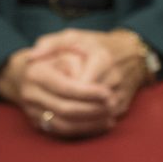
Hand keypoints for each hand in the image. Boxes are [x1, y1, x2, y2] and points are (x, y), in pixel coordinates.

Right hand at [0, 42, 114, 137]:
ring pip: (64, 124)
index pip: (64, 87)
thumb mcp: (62, 43)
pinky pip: (62, 132)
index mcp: (36, 74)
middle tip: (112, 105)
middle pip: (64, 108)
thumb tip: (73, 70)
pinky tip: (102, 124)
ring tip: (110, 116)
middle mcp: (30, 94)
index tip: (107, 93)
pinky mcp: (38, 123)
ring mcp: (32, 111)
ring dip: (90, 123)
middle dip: (92, 109)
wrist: (28, 74)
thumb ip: (67, 48)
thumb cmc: (55, 56)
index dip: (87, 92)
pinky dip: (84, 130)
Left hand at [29, 29, 152, 119]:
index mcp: (102, 58)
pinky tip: (71, 121)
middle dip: (66, 108)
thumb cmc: (96, 45)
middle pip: (87, 102)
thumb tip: (32, 58)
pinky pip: (103, 120)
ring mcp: (121, 93)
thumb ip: (50, 44)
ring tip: (57, 116)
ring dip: (75, 119)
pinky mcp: (123, 105)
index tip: (48, 92)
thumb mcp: (73, 36)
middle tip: (49, 108)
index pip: (78, 84)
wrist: (131, 54)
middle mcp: (114, 77)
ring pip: (96, 114)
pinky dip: (88, 124)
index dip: (61, 93)